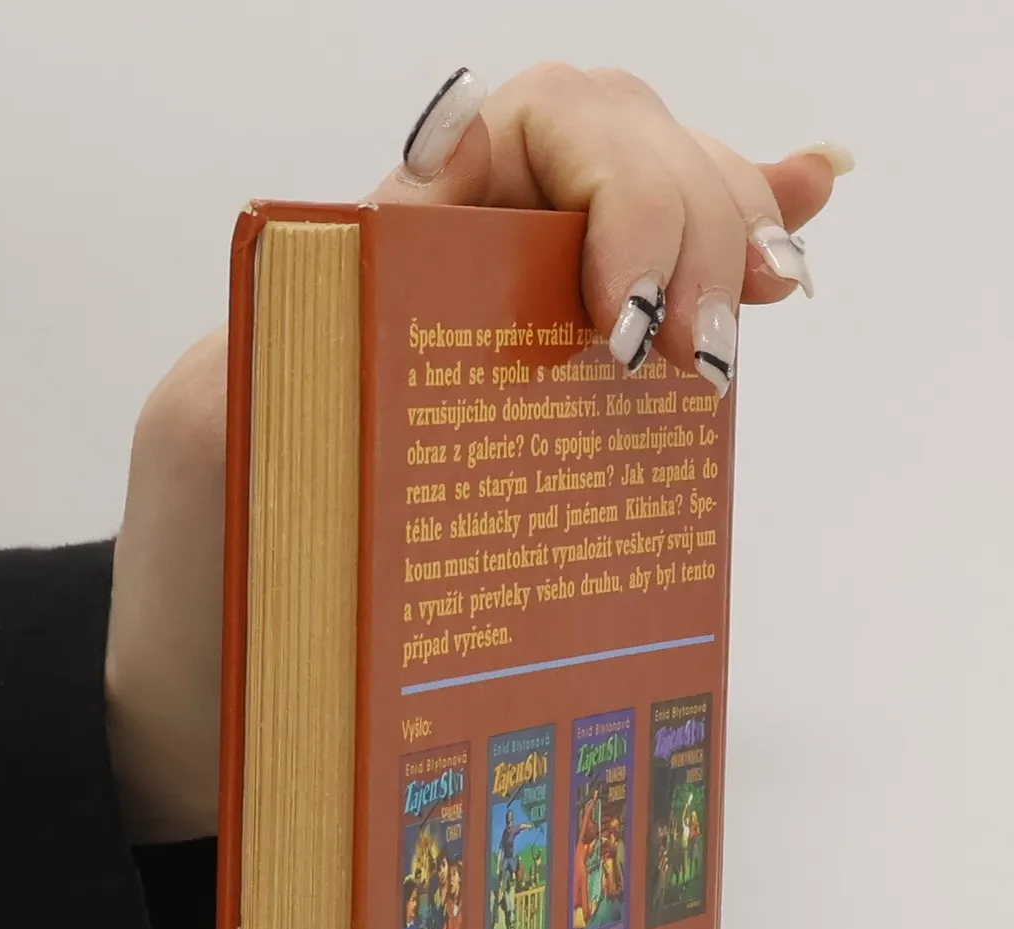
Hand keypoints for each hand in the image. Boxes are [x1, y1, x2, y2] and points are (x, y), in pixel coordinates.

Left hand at [104, 65, 850, 843]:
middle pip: (623, 153)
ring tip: (763, 302)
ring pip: (659, 215)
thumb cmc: (210, 583)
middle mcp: (461, 271)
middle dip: (691, 222)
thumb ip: (313, 310)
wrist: (236, 721)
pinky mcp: (554, 410)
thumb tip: (432, 179)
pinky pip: (655, 299)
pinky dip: (740, 252)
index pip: (541, 123)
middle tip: (695, 361)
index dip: (620, 181)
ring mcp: (518, 334)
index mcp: (381, 254)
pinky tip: (803, 226)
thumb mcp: (218, 434)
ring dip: (730, 241)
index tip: (627, 315)